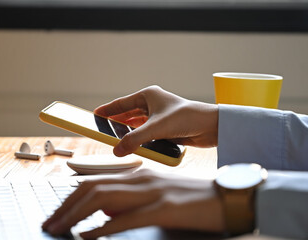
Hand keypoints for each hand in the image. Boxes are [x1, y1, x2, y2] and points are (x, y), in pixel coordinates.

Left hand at [42, 169, 224, 238]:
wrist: (231, 196)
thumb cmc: (195, 199)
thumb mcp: (158, 197)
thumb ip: (131, 201)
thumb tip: (105, 214)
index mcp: (138, 176)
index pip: (95, 183)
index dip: (70, 199)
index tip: (56, 214)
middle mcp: (140, 179)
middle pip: (92, 189)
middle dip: (65, 207)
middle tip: (49, 224)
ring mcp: (152, 192)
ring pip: (102, 199)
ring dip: (75, 216)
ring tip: (59, 230)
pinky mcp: (164, 208)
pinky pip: (126, 219)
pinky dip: (102, 228)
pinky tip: (88, 237)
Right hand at [94, 85, 218, 156]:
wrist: (212, 127)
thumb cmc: (188, 118)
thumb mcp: (157, 129)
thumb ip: (135, 140)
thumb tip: (117, 150)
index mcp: (149, 95)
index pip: (122, 103)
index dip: (108, 110)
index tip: (95, 115)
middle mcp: (153, 104)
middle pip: (128, 115)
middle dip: (116, 123)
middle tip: (102, 130)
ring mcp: (159, 117)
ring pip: (137, 126)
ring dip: (128, 133)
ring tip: (114, 140)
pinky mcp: (166, 129)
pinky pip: (147, 135)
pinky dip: (140, 140)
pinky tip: (133, 146)